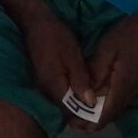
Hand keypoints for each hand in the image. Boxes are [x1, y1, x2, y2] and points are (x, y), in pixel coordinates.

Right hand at [18, 8, 94, 126]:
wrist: (36, 23)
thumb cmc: (57, 37)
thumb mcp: (73, 57)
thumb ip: (81, 80)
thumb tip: (90, 103)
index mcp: (53, 86)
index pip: (69, 111)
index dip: (85, 114)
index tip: (100, 110)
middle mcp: (45, 91)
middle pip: (65, 109)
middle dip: (82, 109)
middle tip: (100, 102)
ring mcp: (43, 86)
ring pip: (62, 102)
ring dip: (77, 101)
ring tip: (94, 95)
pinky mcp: (44, 80)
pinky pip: (59, 93)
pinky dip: (71, 93)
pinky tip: (81, 86)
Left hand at [83, 13, 137, 129]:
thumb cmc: (130, 35)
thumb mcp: (107, 50)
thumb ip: (95, 72)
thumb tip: (84, 93)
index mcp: (123, 87)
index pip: (105, 116)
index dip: (89, 123)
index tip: (73, 123)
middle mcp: (131, 93)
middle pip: (110, 115)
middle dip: (91, 119)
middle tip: (71, 115)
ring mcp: (136, 88)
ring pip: (115, 107)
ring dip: (98, 110)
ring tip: (78, 105)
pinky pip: (120, 98)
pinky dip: (106, 100)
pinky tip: (95, 92)